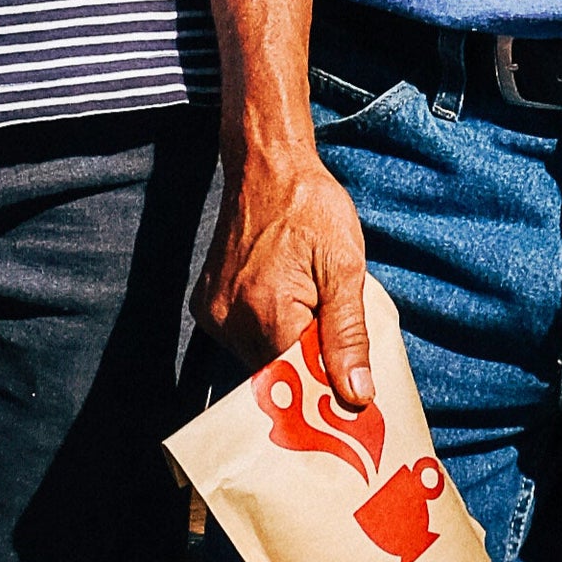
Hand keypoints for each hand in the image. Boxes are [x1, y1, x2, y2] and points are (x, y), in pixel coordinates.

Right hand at [203, 140, 378, 410]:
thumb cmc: (312, 208)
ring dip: (286, 346)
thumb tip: (356, 394)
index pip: (300, 382)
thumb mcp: (344, 266)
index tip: (353, 389)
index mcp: (267, 315)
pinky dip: (265, 330)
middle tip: (334, 335)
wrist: (267, 166)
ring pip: (258, 357)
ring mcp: (213, 315)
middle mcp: (230, 321)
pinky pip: (240, 338)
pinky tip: (285, 297)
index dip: (328, 385)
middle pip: (277, 374)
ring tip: (309, 305)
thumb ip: (348, 334)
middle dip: (308, 364)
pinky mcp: (205, 306)